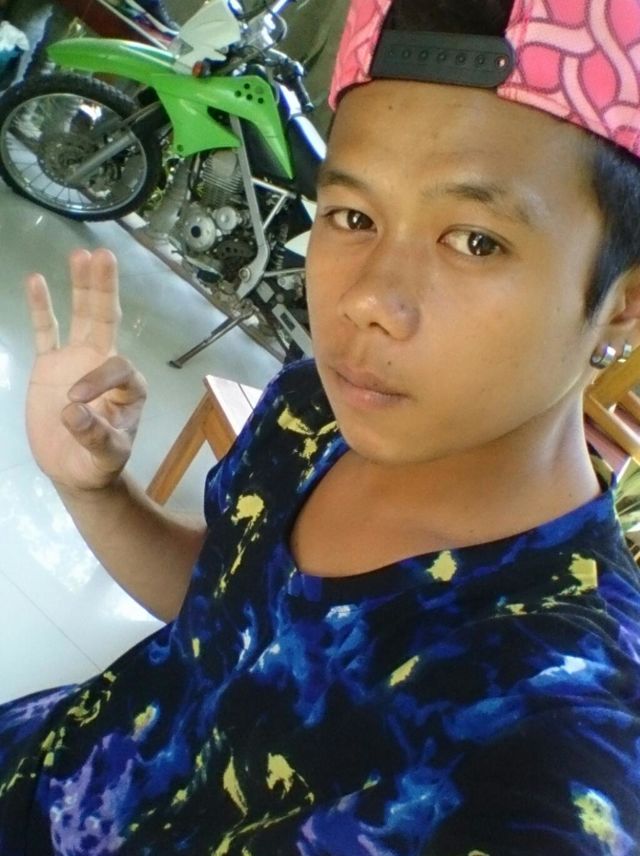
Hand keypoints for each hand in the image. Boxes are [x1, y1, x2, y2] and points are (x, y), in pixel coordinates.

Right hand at [25, 248, 146, 491]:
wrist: (75, 469)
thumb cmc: (98, 463)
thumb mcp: (105, 457)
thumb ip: (95, 436)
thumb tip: (72, 411)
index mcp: (129, 386)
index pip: (118, 368)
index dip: (98, 380)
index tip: (74, 403)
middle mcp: (106, 365)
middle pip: (107, 320)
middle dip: (105, 290)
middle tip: (103, 255)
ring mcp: (77, 360)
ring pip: (80, 317)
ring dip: (81, 288)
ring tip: (81, 254)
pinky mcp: (51, 366)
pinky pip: (46, 332)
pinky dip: (41, 308)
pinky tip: (35, 279)